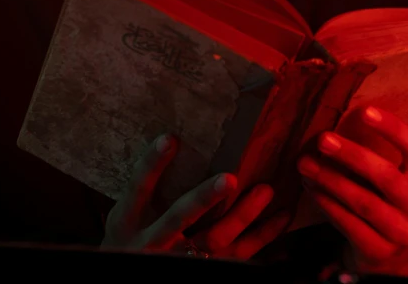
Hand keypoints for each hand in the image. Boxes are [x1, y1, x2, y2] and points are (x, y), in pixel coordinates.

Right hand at [101, 133, 290, 258]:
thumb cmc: (129, 235)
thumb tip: (171, 136)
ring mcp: (180, 258)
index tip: (169, 139)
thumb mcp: (126, 214)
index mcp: (128, 221)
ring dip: (242, 215)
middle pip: (180, 218)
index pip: (138, 188)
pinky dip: (261, 235)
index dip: (152, 164)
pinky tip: (280, 215)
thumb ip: (145, 186)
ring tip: (265, 191)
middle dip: (205, 199)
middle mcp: (153, 242)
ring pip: (215, 239)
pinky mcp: (204, 267)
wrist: (131, 274)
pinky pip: (237, 254)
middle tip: (230, 179)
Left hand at [297, 106, 407, 276]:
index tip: (364, 110)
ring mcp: (404, 233)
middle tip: (323, 139)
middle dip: (352, 155)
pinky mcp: (381, 252)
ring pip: (364, 202)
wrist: (391, 255)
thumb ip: (374, 151)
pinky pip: (349, 224)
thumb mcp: (391, 176)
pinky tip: (311, 188)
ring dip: (330, 180)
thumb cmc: (384, 199)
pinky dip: (327, 203)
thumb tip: (333, 118)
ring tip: (305, 163)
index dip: (392, 128)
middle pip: (387, 176)